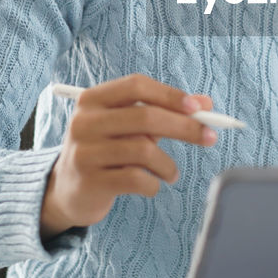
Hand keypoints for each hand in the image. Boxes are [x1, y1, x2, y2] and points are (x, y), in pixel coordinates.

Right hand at [40, 74, 216, 238]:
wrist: (68, 191)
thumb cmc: (108, 151)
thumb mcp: (131, 127)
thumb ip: (165, 112)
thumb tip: (206, 104)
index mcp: (93, 99)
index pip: (137, 86)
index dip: (170, 95)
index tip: (198, 108)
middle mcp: (84, 122)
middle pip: (145, 117)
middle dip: (184, 127)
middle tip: (209, 137)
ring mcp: (84, 152)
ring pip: (144, 150)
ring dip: (168, 164)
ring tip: (171, 173)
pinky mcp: (89, 182)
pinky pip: (136, 179)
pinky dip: (153, 184)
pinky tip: (151, 185)